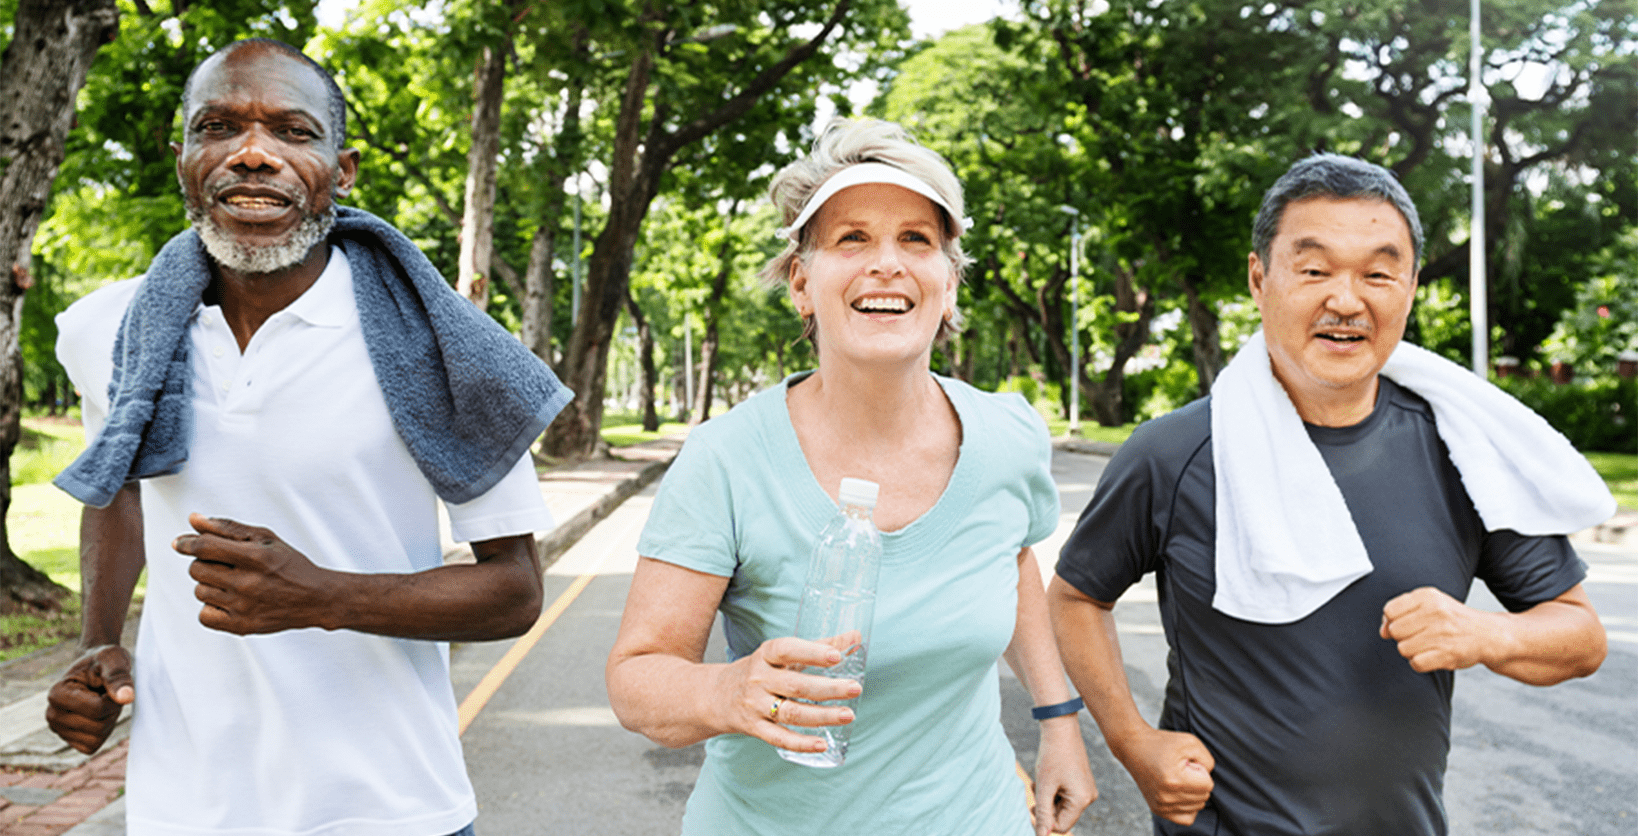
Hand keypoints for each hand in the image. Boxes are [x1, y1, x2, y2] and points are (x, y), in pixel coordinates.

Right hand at [45, 645, 133, 754]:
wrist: (95, 668)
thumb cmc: (103, 661)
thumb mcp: (113, 659)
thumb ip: (119, 677)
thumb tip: (126, 698)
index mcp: (57, 694)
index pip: (97, 709)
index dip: (114, 699)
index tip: (109, 685)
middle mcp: (52, 714)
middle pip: (98, 727)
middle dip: (112, 710)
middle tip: (106, 694)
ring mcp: (58, 730)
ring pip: (97, 738)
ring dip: (108, 720)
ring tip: (101, 701)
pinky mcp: (69, 740)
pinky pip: (93, 746)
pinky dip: (102, 732)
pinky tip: (97, 715)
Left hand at [174, 514, 336, 633]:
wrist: (316, 598)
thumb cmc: (290, 565)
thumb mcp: (265, 538)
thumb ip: (228, 528)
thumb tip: (194, 520)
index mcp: (255, 557)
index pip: (205, 547)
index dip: (186, 543)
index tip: (180, 543)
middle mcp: (248, 583)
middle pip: (197, 569)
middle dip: (205, 564)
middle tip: (224, 565)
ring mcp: (244, 607)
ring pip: (199, 591)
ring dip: (210, 585)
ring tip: (231, 583)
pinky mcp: (242, 626)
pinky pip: (204, 616)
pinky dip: (211, 607)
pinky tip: (228, 601)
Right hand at [713, 635, 861, 754]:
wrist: (716, 695)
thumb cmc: (761, 671)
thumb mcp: (783, 655)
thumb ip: (820, 646)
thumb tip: (856, 636)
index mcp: (766, 656)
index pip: (787, 650)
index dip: (812, 653)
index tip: (836, 657)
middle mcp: (759, 680)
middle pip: (795, 686)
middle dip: (827, 688)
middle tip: (855, 688)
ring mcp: (756, 706)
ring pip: (791, 713)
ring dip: (822, 716)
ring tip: (848, 715)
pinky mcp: (755, 728)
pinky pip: (779, 738)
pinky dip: (801, 743)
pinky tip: (822, 744)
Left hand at [1031, 716, 1096, 835]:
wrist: (1061, 728)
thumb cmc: (1052, 756)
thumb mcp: (1044, 786)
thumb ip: (1043, 813)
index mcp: (1082, 800)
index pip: (1061, 826)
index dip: (1044, 821)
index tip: (1031, 806)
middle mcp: (1089, 797)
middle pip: (1062, 816)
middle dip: (1046, 806)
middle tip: (1035, 789)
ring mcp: (1087, 789)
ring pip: (1062, 806)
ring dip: (1048, 797)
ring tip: (1041, 781)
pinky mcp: (1083, 782)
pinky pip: (1066, 795)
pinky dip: (1054, 790)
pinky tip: (1048, 777)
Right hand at [1116, 727, 1213, 825]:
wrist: (1134, 747)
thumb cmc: (1163, 743)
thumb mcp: (1190, 742)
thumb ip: (1208, 760)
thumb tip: (1208, 778)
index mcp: (1174, 780)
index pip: (1208, 785)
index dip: (1201, 770)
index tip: (1188, 763)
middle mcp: (1166, 796)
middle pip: (1204, 797)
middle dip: (1198, 781)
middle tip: (1182, 769)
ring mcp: (1161, 805)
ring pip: (1197, 807)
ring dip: (1193, 792)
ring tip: (1178, 778)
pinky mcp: (1158, 810)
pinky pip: (1187, 818)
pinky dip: (1189, 807)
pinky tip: (1180, 792)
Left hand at [1381, 586, 1496, 672]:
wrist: (1488, 634)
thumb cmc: (1453, 619)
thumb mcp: (1429, 604)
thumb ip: (1401, 612)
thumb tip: (1383, 631)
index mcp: (1428, 596)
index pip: (1389, 611)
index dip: (1393, 621)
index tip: (1406, 624)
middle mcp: (1435, 612)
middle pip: (1395, 631)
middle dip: (1403, 637)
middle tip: (1421, 636)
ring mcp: (1442, 634)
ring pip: (1403, 649)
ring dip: (1412, 651)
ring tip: (1428, 645)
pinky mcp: (1447, 654)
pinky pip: (1415, 663)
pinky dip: (1420, 663)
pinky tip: (1432, 655)